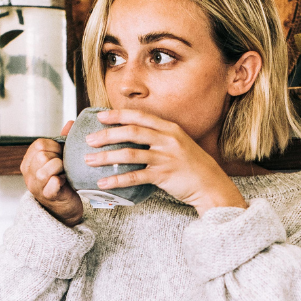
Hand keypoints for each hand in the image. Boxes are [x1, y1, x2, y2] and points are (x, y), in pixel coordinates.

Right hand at [20, 120, 83, 225]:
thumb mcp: (60, 160)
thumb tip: (70, 123)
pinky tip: (65, 183)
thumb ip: (62, 142)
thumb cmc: (62, 182)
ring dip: (59, 169)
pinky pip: (53, 184)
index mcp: (29, 161)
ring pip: (44, 170)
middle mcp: (29, 173)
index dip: (54, 147)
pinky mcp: (47, 196)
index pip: (39, 145)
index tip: (61, 155)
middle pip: (41, 155)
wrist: (65, 208)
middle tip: (64, 166)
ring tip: (64, 173)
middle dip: (57, 157)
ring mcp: (36, 186)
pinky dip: (61, 181)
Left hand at [83, 110, 247, 213]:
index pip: (139, 117)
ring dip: (106, 157)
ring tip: (90, 160)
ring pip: (130, 154)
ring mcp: (166, 158)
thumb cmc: (193, 167)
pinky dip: (117, 180)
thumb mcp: (179, 144)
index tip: (100, 116)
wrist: (212, 186)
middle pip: (131, 132)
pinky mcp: (164, 176)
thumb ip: (160, 138)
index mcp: (170, 128)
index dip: (118, 115)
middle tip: (89, 139)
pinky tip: (103, 184)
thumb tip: (134, 137)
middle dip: (107, 134)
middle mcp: (167, 140)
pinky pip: (135, 177)